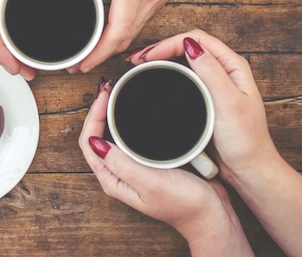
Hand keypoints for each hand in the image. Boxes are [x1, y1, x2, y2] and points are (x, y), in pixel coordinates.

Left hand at [44, 0, 216, 73]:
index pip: (117, 31)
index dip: (99, 52)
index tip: (82, 63)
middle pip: (124, 40)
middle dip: (101, 56)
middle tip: (77, 65)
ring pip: (133, 33)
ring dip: (113, 47)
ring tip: (90, 53)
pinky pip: (140, 22)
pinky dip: (124, 34)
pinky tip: (111, 32)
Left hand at [79, 80, 252, 255]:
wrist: (212, 215)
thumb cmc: (184, 205)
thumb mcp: (150, 183)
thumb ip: (122, 165)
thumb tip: (95, 143)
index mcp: (114, 179)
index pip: (89, 142)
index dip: (93, 116)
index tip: (104, 95)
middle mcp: (120, 172)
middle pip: (98, 134)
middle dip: (99, 109)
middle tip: (110, 86)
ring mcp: (135, 166)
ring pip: (115, 133)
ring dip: (113, 111)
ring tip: (118, 91)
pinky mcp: (151, 160)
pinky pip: (135, 135)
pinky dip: (132, 118)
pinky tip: (140, 107)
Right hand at [125, 29, 280, 183]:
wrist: (249, 169)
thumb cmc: (246, 141)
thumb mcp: (229, 104)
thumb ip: (212, 72)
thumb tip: (190, 44)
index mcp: (233, 66)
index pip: (197, 40)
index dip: (169, 43)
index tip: (148, 56)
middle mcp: (225, 71)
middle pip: (188, 46)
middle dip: (161, 48)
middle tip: (137, 58)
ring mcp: (214, 84)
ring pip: (184, 61)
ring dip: (162, 59)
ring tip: (141, 65)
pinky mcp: (206, 98)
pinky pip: (183, 78)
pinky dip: (166, 74)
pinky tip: (155, 79)